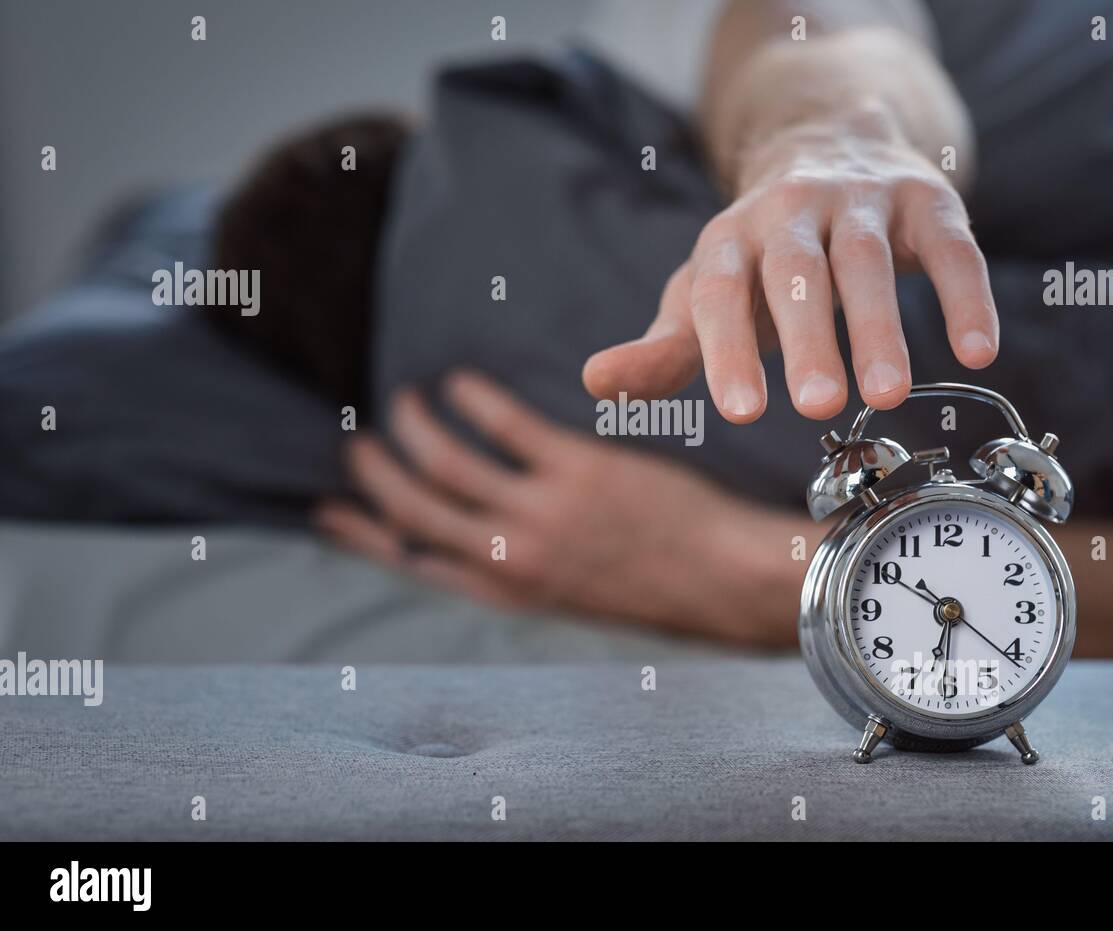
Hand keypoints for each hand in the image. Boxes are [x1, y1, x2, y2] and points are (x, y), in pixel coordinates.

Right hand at [315, 371, 803, 645]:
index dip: (364, 535)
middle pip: (412, 510)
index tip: (333, 510)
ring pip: (445, 464)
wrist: (722, 580)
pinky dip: (472, 400)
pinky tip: (462, 383)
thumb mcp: (571, 594)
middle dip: (375, 475)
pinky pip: (505, 425)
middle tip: (358, 444)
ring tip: (408, 401)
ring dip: (415, 428)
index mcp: (507, 591)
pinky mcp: (577, 472)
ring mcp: (541, 513)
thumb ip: (521, 567)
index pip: (412, 561)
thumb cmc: (655, 585)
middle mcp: (511, 557)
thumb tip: (485, 538)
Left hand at [583, 100, 997, 423]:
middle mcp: (791, 211)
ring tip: (890, 395)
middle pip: (796, 273)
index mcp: (729, 239)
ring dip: (880, 326)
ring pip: (869, 261)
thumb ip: (664, 346)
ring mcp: (861, 200)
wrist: (832, 148)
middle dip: (806, 338)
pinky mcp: (925, 200)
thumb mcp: (707, 294)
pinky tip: (976, 351)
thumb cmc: (761, 256)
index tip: (739, 412)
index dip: (727, 349)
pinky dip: (964, 295)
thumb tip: (595, 382)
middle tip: (817, 407)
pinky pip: (950, 247)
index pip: (721, 292)